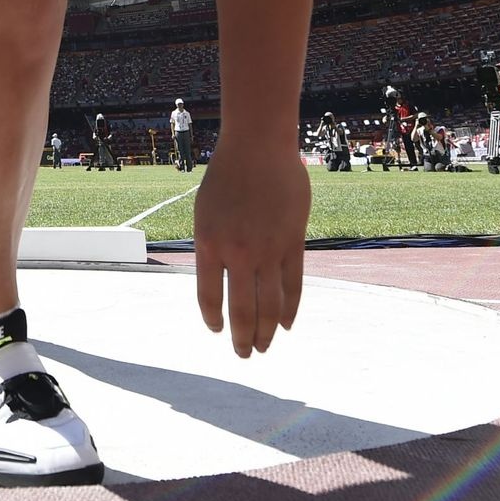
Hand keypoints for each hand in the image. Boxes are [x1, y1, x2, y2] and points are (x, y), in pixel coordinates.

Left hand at [192, 136, 309, 357]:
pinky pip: (292, 285)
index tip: (218, 332)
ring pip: (269, 305)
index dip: (214, 320)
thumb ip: (213, 245)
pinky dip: (289, 309)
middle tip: (244, 355)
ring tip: (263, 348)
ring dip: (265, 332)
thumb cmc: (228, 174)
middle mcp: (237, 252)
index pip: (208, 297)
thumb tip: (220, 276)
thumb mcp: (206, 211)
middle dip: (242, 339)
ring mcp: (267, 249)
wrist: (258, 146)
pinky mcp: (292, 242)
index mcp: (209, 244)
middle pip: (242, 310)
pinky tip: (284, 325)